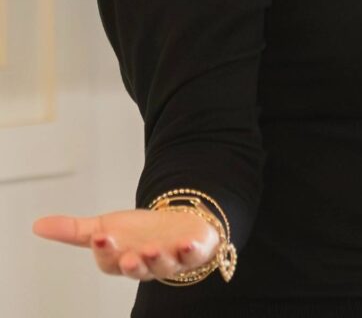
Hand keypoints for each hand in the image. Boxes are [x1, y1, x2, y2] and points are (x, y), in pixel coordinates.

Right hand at [32, 206, 218, 281]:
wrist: (175, 230)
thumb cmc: (137, 233)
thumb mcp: (105, 227)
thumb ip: (73, 231)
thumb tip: (37, 225)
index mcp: (120, 259)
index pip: (109, 260)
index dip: (105, 250)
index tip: (101, 237)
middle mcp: (144, 264)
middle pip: (136, 269)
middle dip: (132, 265)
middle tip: (129, 257)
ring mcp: (169, 260)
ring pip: (162, 266)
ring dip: (157, 259)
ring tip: (153, 249)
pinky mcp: (192, 252)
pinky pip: (192, 255)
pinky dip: (190, 251)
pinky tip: (187, 243)